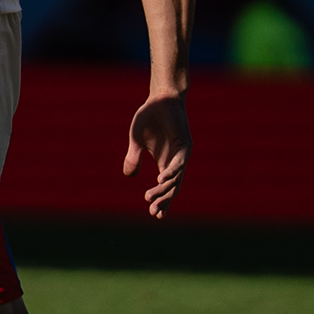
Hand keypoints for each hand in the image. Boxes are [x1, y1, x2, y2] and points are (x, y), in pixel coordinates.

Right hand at [123, 92, 190, 217]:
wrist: (160, 99)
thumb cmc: (149, 118)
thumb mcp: (136, 141)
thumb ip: (134, 158)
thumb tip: (129, 176)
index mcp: (165, 162)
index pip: (166, 187)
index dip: (162, 201)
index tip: (154, 214)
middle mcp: (176, 162)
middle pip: (173, 187)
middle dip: (164, 201)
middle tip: (153, 211)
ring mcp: (181, 154)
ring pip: (176, 178)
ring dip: (164, 189)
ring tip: (150, 197)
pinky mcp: (185, 144)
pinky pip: (179, 162)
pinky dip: (172, 172)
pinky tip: (162, 178)